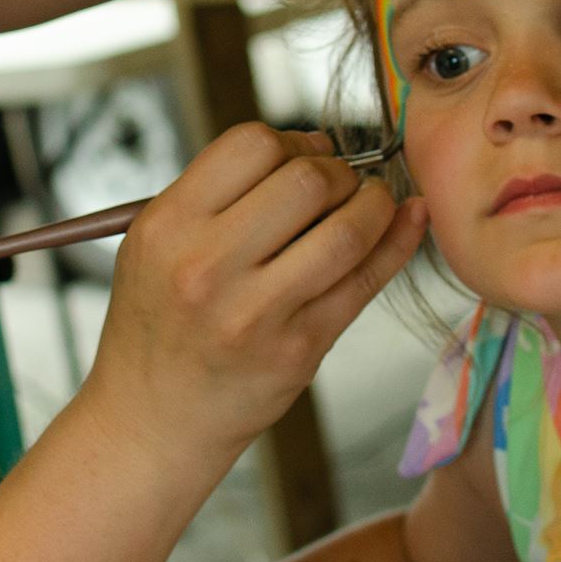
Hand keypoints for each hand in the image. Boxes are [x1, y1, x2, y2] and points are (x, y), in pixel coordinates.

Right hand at [85, 123, 425, 462]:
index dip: (293, 140)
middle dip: (338, 172)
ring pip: (347, 230)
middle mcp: (207, 266)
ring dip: (374, 204)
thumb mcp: (155, 247)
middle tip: (341, 185)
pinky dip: (398, 241)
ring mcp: (256, 312)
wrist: (152, 421)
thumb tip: (314, 149)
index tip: (308, 155)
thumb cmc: (159, 325)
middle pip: (306, 180)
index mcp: (168, 227)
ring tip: (372, 204)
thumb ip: (218, 196)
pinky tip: (408, 221)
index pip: (251, 145)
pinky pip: (365, 281)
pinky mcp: (298, 350)